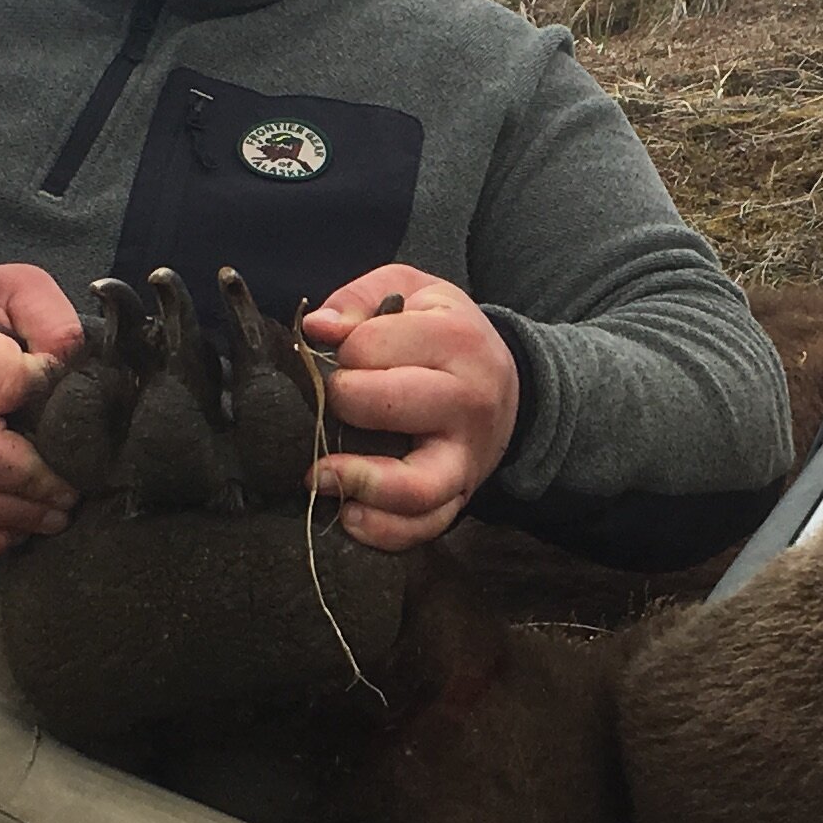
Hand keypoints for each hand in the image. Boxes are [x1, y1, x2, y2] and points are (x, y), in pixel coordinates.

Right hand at [0, 264, 84, 555]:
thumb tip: (75, 360)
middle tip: (74, 485)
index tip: (69, 401)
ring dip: (17, 515)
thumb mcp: (2, 285)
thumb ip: (47, 314)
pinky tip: (17, 529)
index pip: (8, 383)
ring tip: (56, 513)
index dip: (46, 396)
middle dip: (37, 481)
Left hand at [299, 265, 519, 550]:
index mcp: (457, 339)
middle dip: (342, 401)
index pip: (370, 346)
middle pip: (387, 406)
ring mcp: (466, 457)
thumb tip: (316, 327)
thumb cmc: (445, 335)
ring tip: (319, 475)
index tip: (350, 354)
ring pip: (413, 487)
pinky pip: (422, 528)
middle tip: (333, 400)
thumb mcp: (414, 291)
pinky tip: (349, 512)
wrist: (507, 386)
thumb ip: (361, 297)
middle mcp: (468, 401)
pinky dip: (381, 531)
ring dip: (357, 482)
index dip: (344, 350)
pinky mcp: (459, 497)